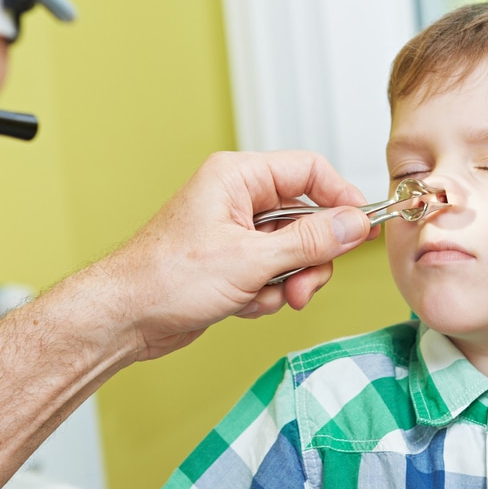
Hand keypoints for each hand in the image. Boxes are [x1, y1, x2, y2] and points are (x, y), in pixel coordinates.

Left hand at [99, 150, 374, 360]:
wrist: (125, 318)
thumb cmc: (166, 278)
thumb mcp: (251, 260)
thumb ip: (310, 241)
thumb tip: (354, 224)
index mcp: (238, 177)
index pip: (308, 171)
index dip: (341, 197)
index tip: (362, 229)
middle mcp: (237, 198)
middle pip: (306, 217)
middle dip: (310, 258)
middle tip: (304, 287)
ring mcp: (235, 232)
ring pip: (292, 251)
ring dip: (288, 281)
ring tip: (264, 299)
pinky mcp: (231, 263)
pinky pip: (273, 273)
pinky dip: (266, 294)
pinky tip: (242, 305)